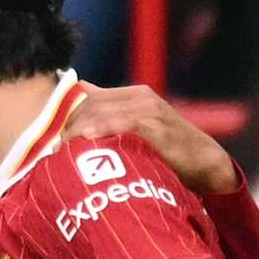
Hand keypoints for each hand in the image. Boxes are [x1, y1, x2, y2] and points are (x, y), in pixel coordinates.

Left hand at [65, 82, 237, 194]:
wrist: (205, 162)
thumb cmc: (165, 150)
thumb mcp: (136, 131)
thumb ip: (111, 120)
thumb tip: (77, 111)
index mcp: (131, 96)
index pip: (88, 97)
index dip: (67, 116)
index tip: (53, 139)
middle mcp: (140, 98)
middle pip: (91, 105)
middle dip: (69, 126)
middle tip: (53, 151)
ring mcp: (151, 110)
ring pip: (103, 112)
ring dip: (79, 130)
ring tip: (63, 150)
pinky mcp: (159, 127)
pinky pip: (126, 123)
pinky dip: (105, 128)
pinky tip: (88, 137)